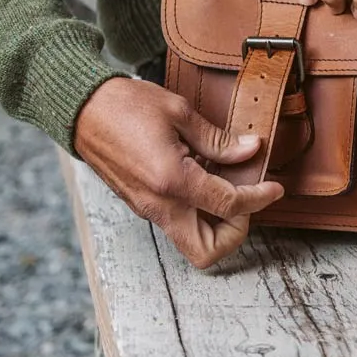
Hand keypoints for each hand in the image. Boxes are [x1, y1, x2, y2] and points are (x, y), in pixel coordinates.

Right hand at [73, 77, 283, 267]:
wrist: (83, 110)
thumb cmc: (126, 105)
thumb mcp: (179, 112)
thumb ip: (218, 139)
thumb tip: (250, 151)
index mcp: (172, 181)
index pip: (229, 205)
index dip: (259, 198)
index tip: (274, 188)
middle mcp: (159, 205)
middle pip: (208, 251)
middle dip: (236, 231)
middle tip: (246, 198)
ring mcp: (148, 209)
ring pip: (192, 243)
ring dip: (217, 224)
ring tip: (226, 184)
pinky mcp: (142, 205)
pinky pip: (178, 223)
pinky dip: (199, 211)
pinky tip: (204, 177)